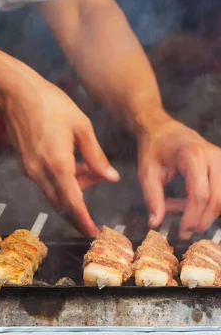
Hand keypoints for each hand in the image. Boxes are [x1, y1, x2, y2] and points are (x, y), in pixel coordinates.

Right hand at [4, 78, 119, 235]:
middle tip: (95, 190)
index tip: (93, 232)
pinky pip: (44, 181)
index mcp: (58, 164)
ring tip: (86, 167)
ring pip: (52, 193)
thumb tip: (111, 178)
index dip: (83, 220)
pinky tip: (70, 162)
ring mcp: (29, 169)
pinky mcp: (23, 163)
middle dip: (79, 208)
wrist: (15, 93)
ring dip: (71, 190)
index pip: (73, 202)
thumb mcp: (81, 126)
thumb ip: (96, 156)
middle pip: (60, 204)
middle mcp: (40, 172)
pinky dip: (59, 180)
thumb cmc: (50, 104)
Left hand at [138, 117, 220, 238]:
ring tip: (180, 211)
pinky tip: (190, 204)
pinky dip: (210, 204)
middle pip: (217, 199)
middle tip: (184, 232)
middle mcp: (214, 157)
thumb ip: (152, 197)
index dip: (192, 217)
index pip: (200, 194)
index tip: (182, 232)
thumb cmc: (154, 148)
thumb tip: (155, 223)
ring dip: (206, 213)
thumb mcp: (146, 172)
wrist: (163, 129)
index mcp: (193, 156)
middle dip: (201, 220)